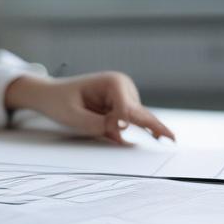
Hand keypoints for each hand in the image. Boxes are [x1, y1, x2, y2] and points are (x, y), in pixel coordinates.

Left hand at [3, 72, 175, 145]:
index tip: (129, 133)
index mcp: (113, 82)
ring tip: (142, 137)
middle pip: (140, 115)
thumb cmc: (59, 102)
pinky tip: (160, 138)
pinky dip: (134, 133)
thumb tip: (123, 133)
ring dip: (131, 132)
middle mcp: (124, 87)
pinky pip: (133, 124)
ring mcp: (126, 96)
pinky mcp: (124, 107)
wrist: (50, 95)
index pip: (128, 110)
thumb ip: (99, 125)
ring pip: (138, 122)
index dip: (125, 125)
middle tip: (174, 141)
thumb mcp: (73, 117)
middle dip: (151, 128)